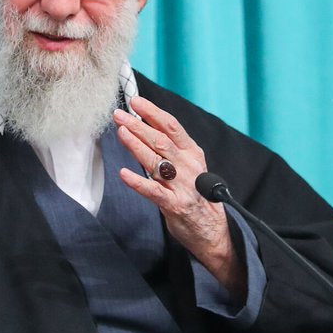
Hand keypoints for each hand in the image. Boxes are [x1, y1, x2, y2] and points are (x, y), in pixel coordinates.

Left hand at [113, 96, 245, 295]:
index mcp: (193, 153)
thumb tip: (146, 128)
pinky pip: (154, 191)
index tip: (135, 102)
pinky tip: (123, 174)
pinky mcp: (175, 205)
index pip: (172, 126)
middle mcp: (188, 166)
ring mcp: (182, 186)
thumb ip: (173, 149)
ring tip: (121, 132)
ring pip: (156, 161)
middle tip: (119, 114)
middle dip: (138, 125)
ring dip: (136, 145)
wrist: (213, 229)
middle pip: (161, 140)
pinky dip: (138, 182)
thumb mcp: (191, 166)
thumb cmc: (197, 195)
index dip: (153, 112)